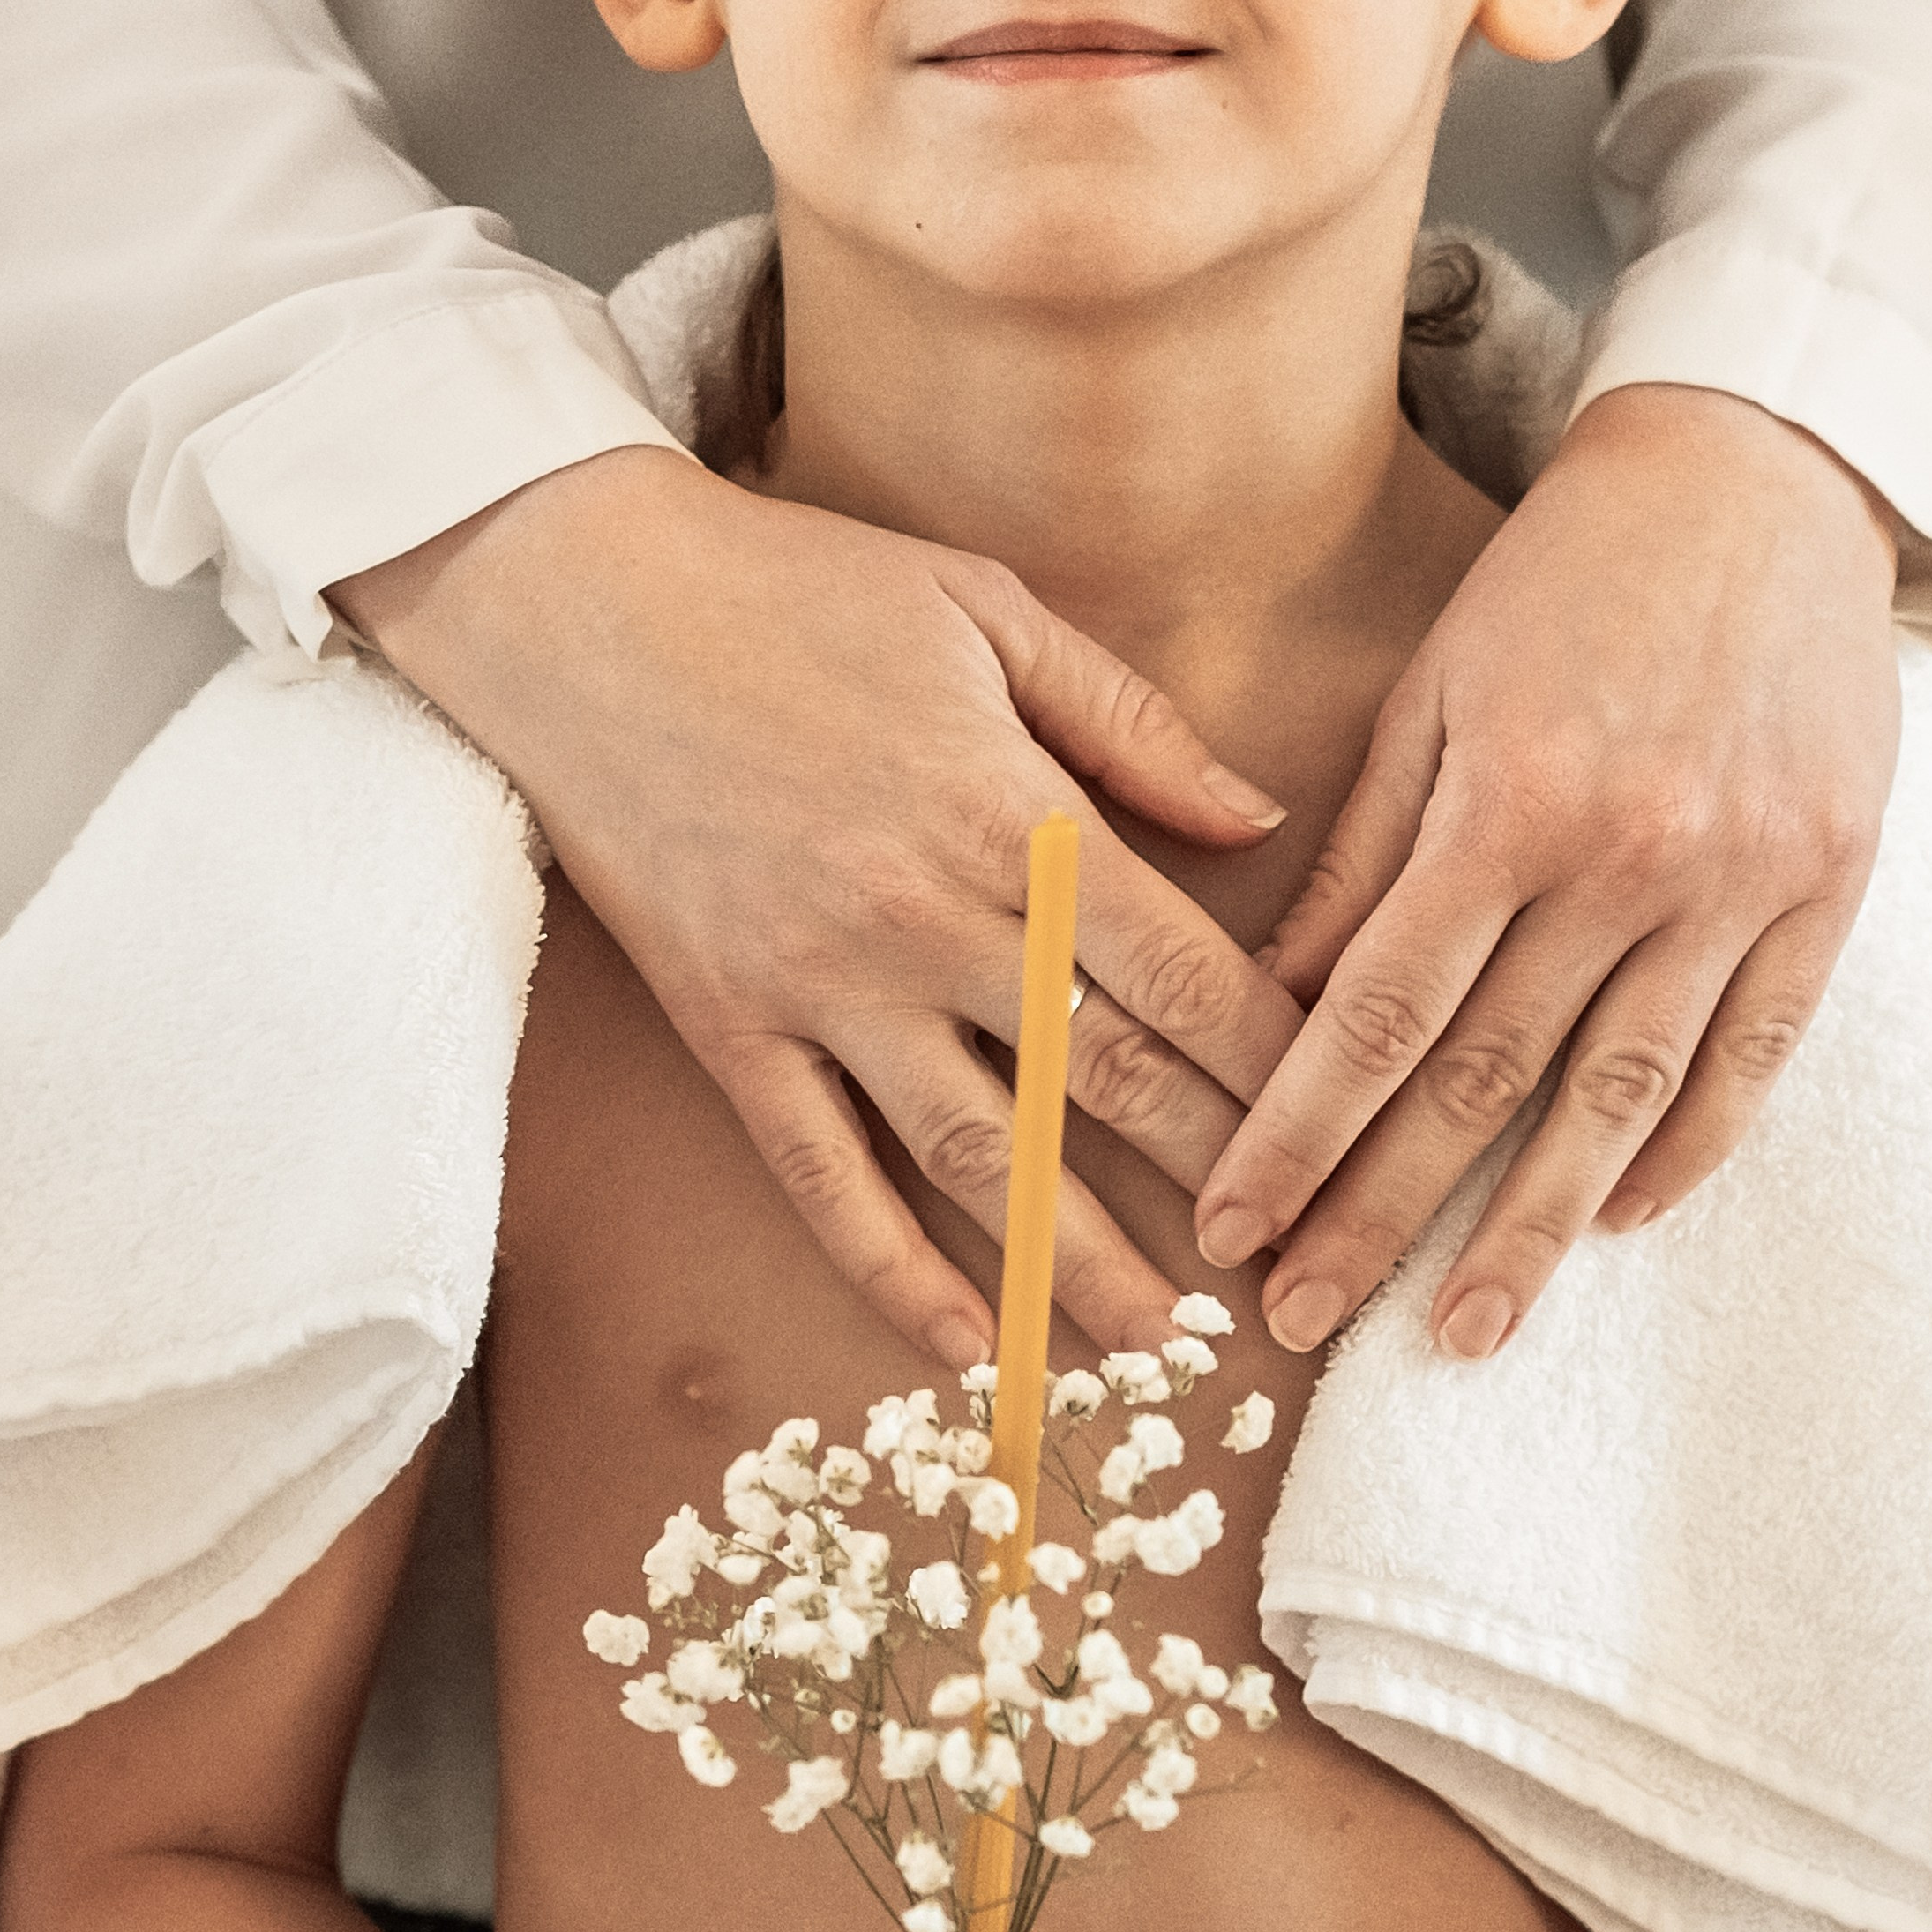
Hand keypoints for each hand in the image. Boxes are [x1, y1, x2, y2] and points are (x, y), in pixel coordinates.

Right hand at [333, 446, 1300, 1364]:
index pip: (1184, 973)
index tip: (1348, 1122)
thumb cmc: (797, 586)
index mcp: (1011, 812)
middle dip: (1218, 1178)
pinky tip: (966, 1343)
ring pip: (977, 1157)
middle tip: (1298, 1260)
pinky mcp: (728, 1025)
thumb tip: (1259, 821)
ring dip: (1079, 1265)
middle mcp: (926, 918)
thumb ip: (1131, 723)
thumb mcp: (988, 605)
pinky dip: (891, 1271)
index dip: (1277, 1062)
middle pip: (1106, 1079)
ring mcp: (820, 985)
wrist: (583, 599)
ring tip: (1167, 1345)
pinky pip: (820, 1176)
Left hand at [1193, 385, 1902, 1356]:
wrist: (1754, 481)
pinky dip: (1687, 1150)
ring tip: (1459, 1330)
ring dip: (1533, 1231)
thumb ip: (1361, 849)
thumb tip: (1276, 993)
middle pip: (1486, 1083)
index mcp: (1510, 802)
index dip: (1299, 1134)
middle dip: (1381, 1214)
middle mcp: (1627, 860)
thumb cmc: (1562, 578)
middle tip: (1302, 1321)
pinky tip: (1620, 1219)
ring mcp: (1739, 883)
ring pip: (1621, 1101)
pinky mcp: (1825, 888)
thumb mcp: (1433, 688)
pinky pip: (1753, 1055)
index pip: (1382, 1013)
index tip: (1231, 1227)